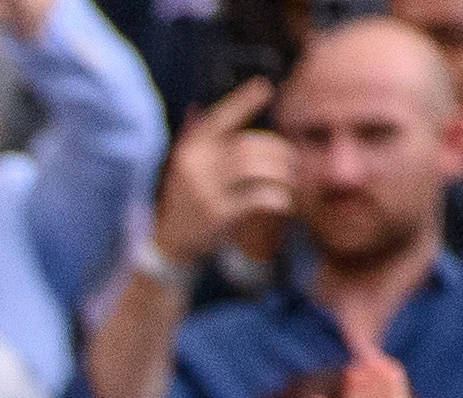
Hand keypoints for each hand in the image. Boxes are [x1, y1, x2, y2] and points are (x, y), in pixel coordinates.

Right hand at [151, 80, 291, 268]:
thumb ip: (204, 143)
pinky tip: (284, 202)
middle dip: (277, 150)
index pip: (218, 119)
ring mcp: (205, 191)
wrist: (170, 245)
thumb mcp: (189, 169)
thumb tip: (213, 110)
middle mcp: (195, 167)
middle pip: (247, 146)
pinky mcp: (218, 215)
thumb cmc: (189, 202)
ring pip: (256, 168)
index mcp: (189, 150)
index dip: (242, 101)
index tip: (265, 87)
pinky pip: (259, 198)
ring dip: (281, 172)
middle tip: (292, 159)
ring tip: (290, 179)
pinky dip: (278, 198)